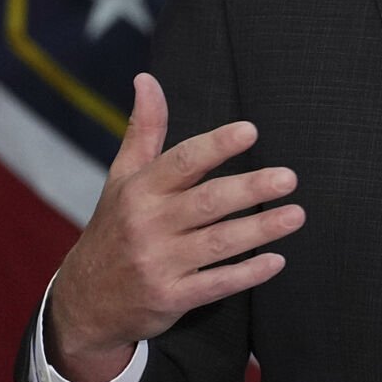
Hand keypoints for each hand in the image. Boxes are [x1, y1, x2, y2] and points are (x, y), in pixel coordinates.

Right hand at [45, 72, 303, 381]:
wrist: (84, 302)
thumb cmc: (115, 227)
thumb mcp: (122, 178)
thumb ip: (144, 130)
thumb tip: (147, 79)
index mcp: (139, 191)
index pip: (181, 162)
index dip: (216, 146)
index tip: (250, 131)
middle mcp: (147, 225)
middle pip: (207, 202)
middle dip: (250, 189)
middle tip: (289, 177)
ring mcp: (158, 264)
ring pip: (217, 243)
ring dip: (260, 229)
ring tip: (297, 214)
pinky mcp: (170, 297)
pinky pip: (215, 285)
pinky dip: (247, 274)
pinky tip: (276, 261)